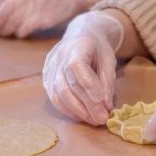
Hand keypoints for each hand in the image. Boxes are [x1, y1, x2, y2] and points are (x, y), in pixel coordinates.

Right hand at [42, 11, 123, 125]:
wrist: (81, 35)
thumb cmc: (97, 49)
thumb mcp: (108, 60)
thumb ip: (107, 82)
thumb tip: (106, 106)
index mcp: (76, 46)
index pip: (77, 66)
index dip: (89, 86)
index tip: (103, 103)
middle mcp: (58, 56)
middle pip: (68, 85)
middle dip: (87, 106)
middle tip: (102, 119)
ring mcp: (49, 68)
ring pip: (59, 95)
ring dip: (77, 111)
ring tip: (93, 120)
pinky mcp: (46, 78)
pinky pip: (54, 98)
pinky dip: (68, 110)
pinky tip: (81, 116)